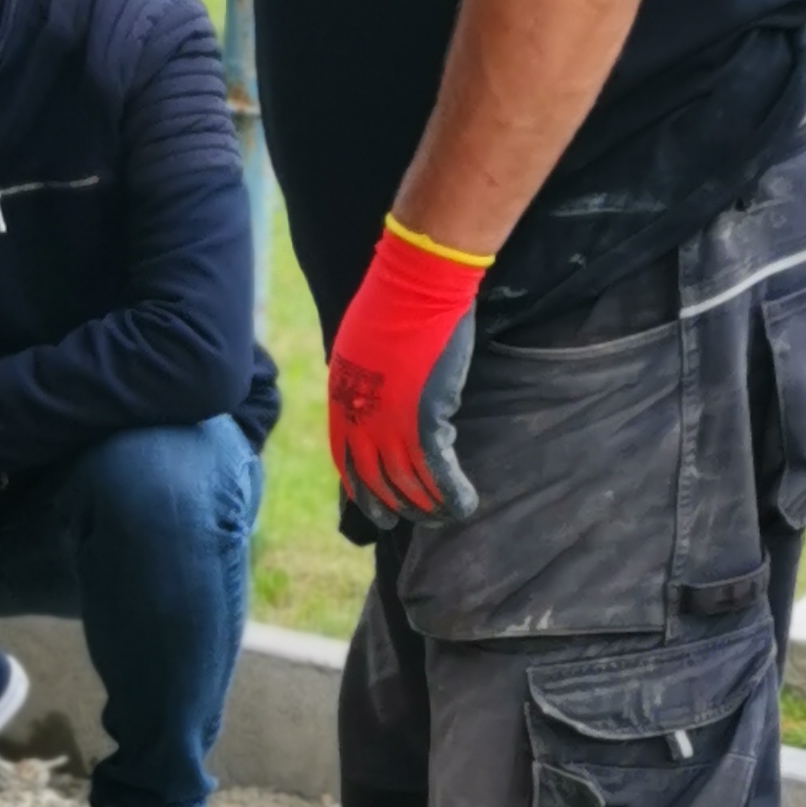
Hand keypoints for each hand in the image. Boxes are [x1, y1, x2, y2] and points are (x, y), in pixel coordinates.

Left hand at [325, 217, 489, 525]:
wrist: (416, 283)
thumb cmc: (392, 301)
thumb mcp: (359, 344)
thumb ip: (362, 377)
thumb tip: (373, 393)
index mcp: (340, 400)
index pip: (345, 459)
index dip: (360, 486)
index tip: (373, 504)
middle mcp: (358, 419)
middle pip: (372, 480)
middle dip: (389, 507)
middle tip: (405, 523)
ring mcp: (389, 423)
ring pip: (406, 483)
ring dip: (427, 506)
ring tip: (443, 517)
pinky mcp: (423, 420)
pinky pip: (436, 472)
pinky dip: (450, 494)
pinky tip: (465, 505)